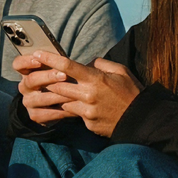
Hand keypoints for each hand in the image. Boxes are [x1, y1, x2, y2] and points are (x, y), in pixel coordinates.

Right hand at [12, 52, 74, 124]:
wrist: (57, 104)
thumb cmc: (59, 80)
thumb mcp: (55, 70)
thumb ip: (55, 63)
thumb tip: (64, 58)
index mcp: (26, 72)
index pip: (18, 64)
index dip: (26, 61)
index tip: (38, 58)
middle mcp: (24, 87)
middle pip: (31, 80)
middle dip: (48, 77)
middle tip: (64, 75)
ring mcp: (28, 102)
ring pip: (40, 98)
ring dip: (57, 95)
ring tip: (72, 94)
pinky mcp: (35, 115)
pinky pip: (46, 114)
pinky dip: (60, 111)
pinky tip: (72, 108)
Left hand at [24, 50, 143, 136]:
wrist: (140, 120)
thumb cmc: (131, 92)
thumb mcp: (120, 71)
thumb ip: (101, 64)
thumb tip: (87, 63)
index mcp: (95, 79)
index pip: (67, 66)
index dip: (50, 59)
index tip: (37, 54)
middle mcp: (88, 95)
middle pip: (57, 86)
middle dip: (47, 80)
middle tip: (39, 74)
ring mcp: (86, 111)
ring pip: (62, 101)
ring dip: (58, 95)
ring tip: (55, 90)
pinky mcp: (87, 123)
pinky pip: (73, 114)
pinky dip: (72, 108)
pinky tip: (78, 105)